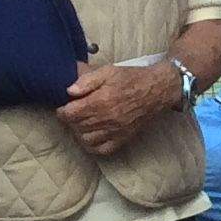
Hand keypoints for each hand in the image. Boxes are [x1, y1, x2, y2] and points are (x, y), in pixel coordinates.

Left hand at [56, 60, 179, 155]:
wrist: (158, 89)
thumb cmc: (132, 78)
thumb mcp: (108, 71)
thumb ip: (87, 80)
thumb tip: (69, 91)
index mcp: (100, 101)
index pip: (69, 114)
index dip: (62, 110)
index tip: (64, 106)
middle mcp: (107, 119)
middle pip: (76, 126)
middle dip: (70, 120)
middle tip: (73, 113)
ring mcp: (115, 130)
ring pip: (86, 139)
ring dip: (79, 132)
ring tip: (81, 123)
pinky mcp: (124, 137)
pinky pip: (103, 149)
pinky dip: (92, 146)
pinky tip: (91, 137)